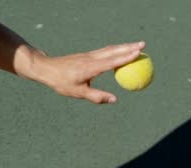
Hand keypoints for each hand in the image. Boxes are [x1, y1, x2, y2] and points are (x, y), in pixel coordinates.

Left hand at [21, 41, 145, 103]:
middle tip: (144, 45)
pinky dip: (116, 49)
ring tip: (137, 45)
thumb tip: (114, 100)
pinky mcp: (88, 55)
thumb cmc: (61, 82)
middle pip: (114, 50)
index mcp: (91, 68)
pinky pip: (105, 51)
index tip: (138, 53)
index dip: (126, 57)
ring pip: (110, 48)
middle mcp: (92, 58)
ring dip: (124, 46)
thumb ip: (97, 96)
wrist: (46, 68)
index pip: (112, 61)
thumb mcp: (79, 93)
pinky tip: (121, 50)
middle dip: (130, 47)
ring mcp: (90, 55)